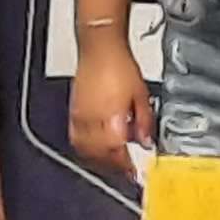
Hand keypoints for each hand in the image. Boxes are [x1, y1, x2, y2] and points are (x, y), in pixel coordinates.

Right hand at [70, 39, 154, 172]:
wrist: (100, 48)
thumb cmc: (119, 65)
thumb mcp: (142, 94)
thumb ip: (145, 121)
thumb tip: (146, 140)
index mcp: (111, 119)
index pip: (117, 153)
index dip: (126, 167)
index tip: (134, 172)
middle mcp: (93, 121)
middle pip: (100, 156)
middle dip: (113, 166)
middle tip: (124, 168)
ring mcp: (80, 117)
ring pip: (85, 150)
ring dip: (98, 159)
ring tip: (111, 160)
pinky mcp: (73, 111)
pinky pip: (76, 138)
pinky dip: (86, 147)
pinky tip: (95, 145)